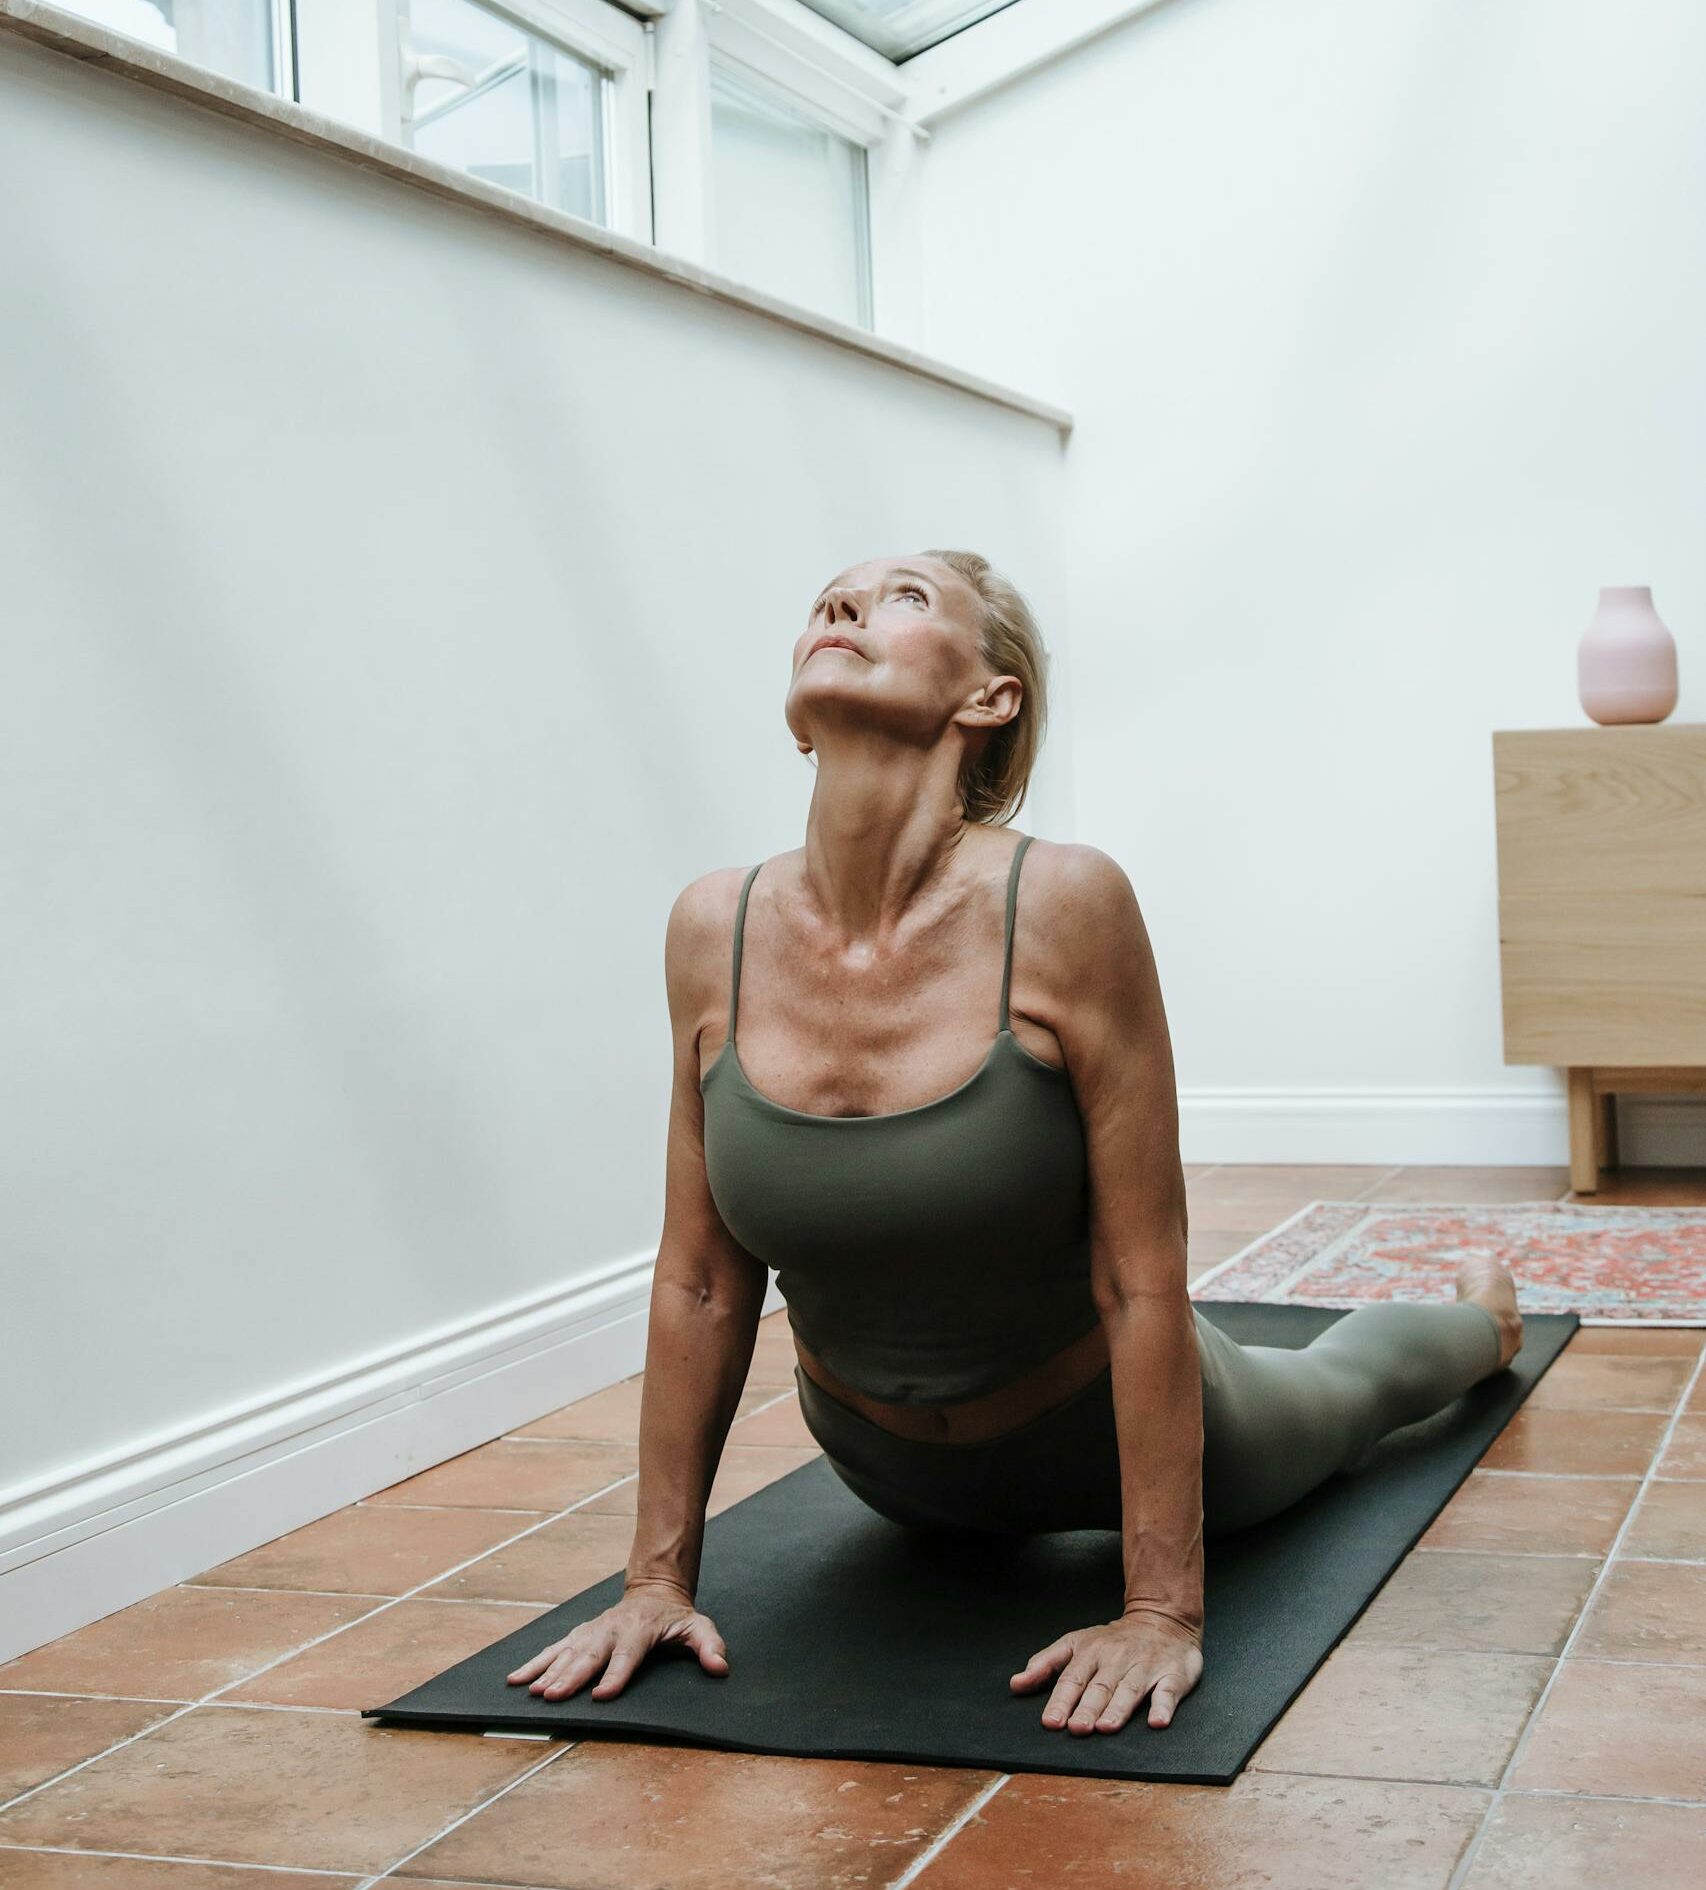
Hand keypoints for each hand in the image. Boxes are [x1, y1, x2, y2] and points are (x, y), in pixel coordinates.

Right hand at [505, 1580, 729, 1701]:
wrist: (654, 1591)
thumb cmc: (676, 1618)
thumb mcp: (699, 1627)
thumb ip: (709, 1646)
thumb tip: (720, 1667)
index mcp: (639, 1630)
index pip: (627, 1656)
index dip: (616, 1675)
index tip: (602, 1695)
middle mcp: (611, 1629)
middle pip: (590, 1655)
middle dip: (571, 1676)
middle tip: (553, 1696)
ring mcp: (592, 1631)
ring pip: (567, 1651)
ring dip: (549, 1671)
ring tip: (533, 1691)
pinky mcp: (579, 1634)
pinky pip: (554, 1648)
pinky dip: (534, 1663)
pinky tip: (516, 1679)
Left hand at [1010, 1607, 1203, 1732]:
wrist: (1162, 1619)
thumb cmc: (1112, 1640)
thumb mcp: (1075, 1643)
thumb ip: (1046, 1664)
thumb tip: (1016, 1684)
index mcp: (1091, 1651)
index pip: (1072, 1679)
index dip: (1061, 1701)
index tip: (1051, 1722)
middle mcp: (1117, 1659)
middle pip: (1100, 1687)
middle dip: (1087, 1708)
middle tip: (1077, 1728)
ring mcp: (1146, 1667)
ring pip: (1130, 1689)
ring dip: (1118, 1709)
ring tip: (1106, 1727)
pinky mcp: (1173, 1675)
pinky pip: (1168, 1691)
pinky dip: (1163, 1706)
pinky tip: (1156, 1721)